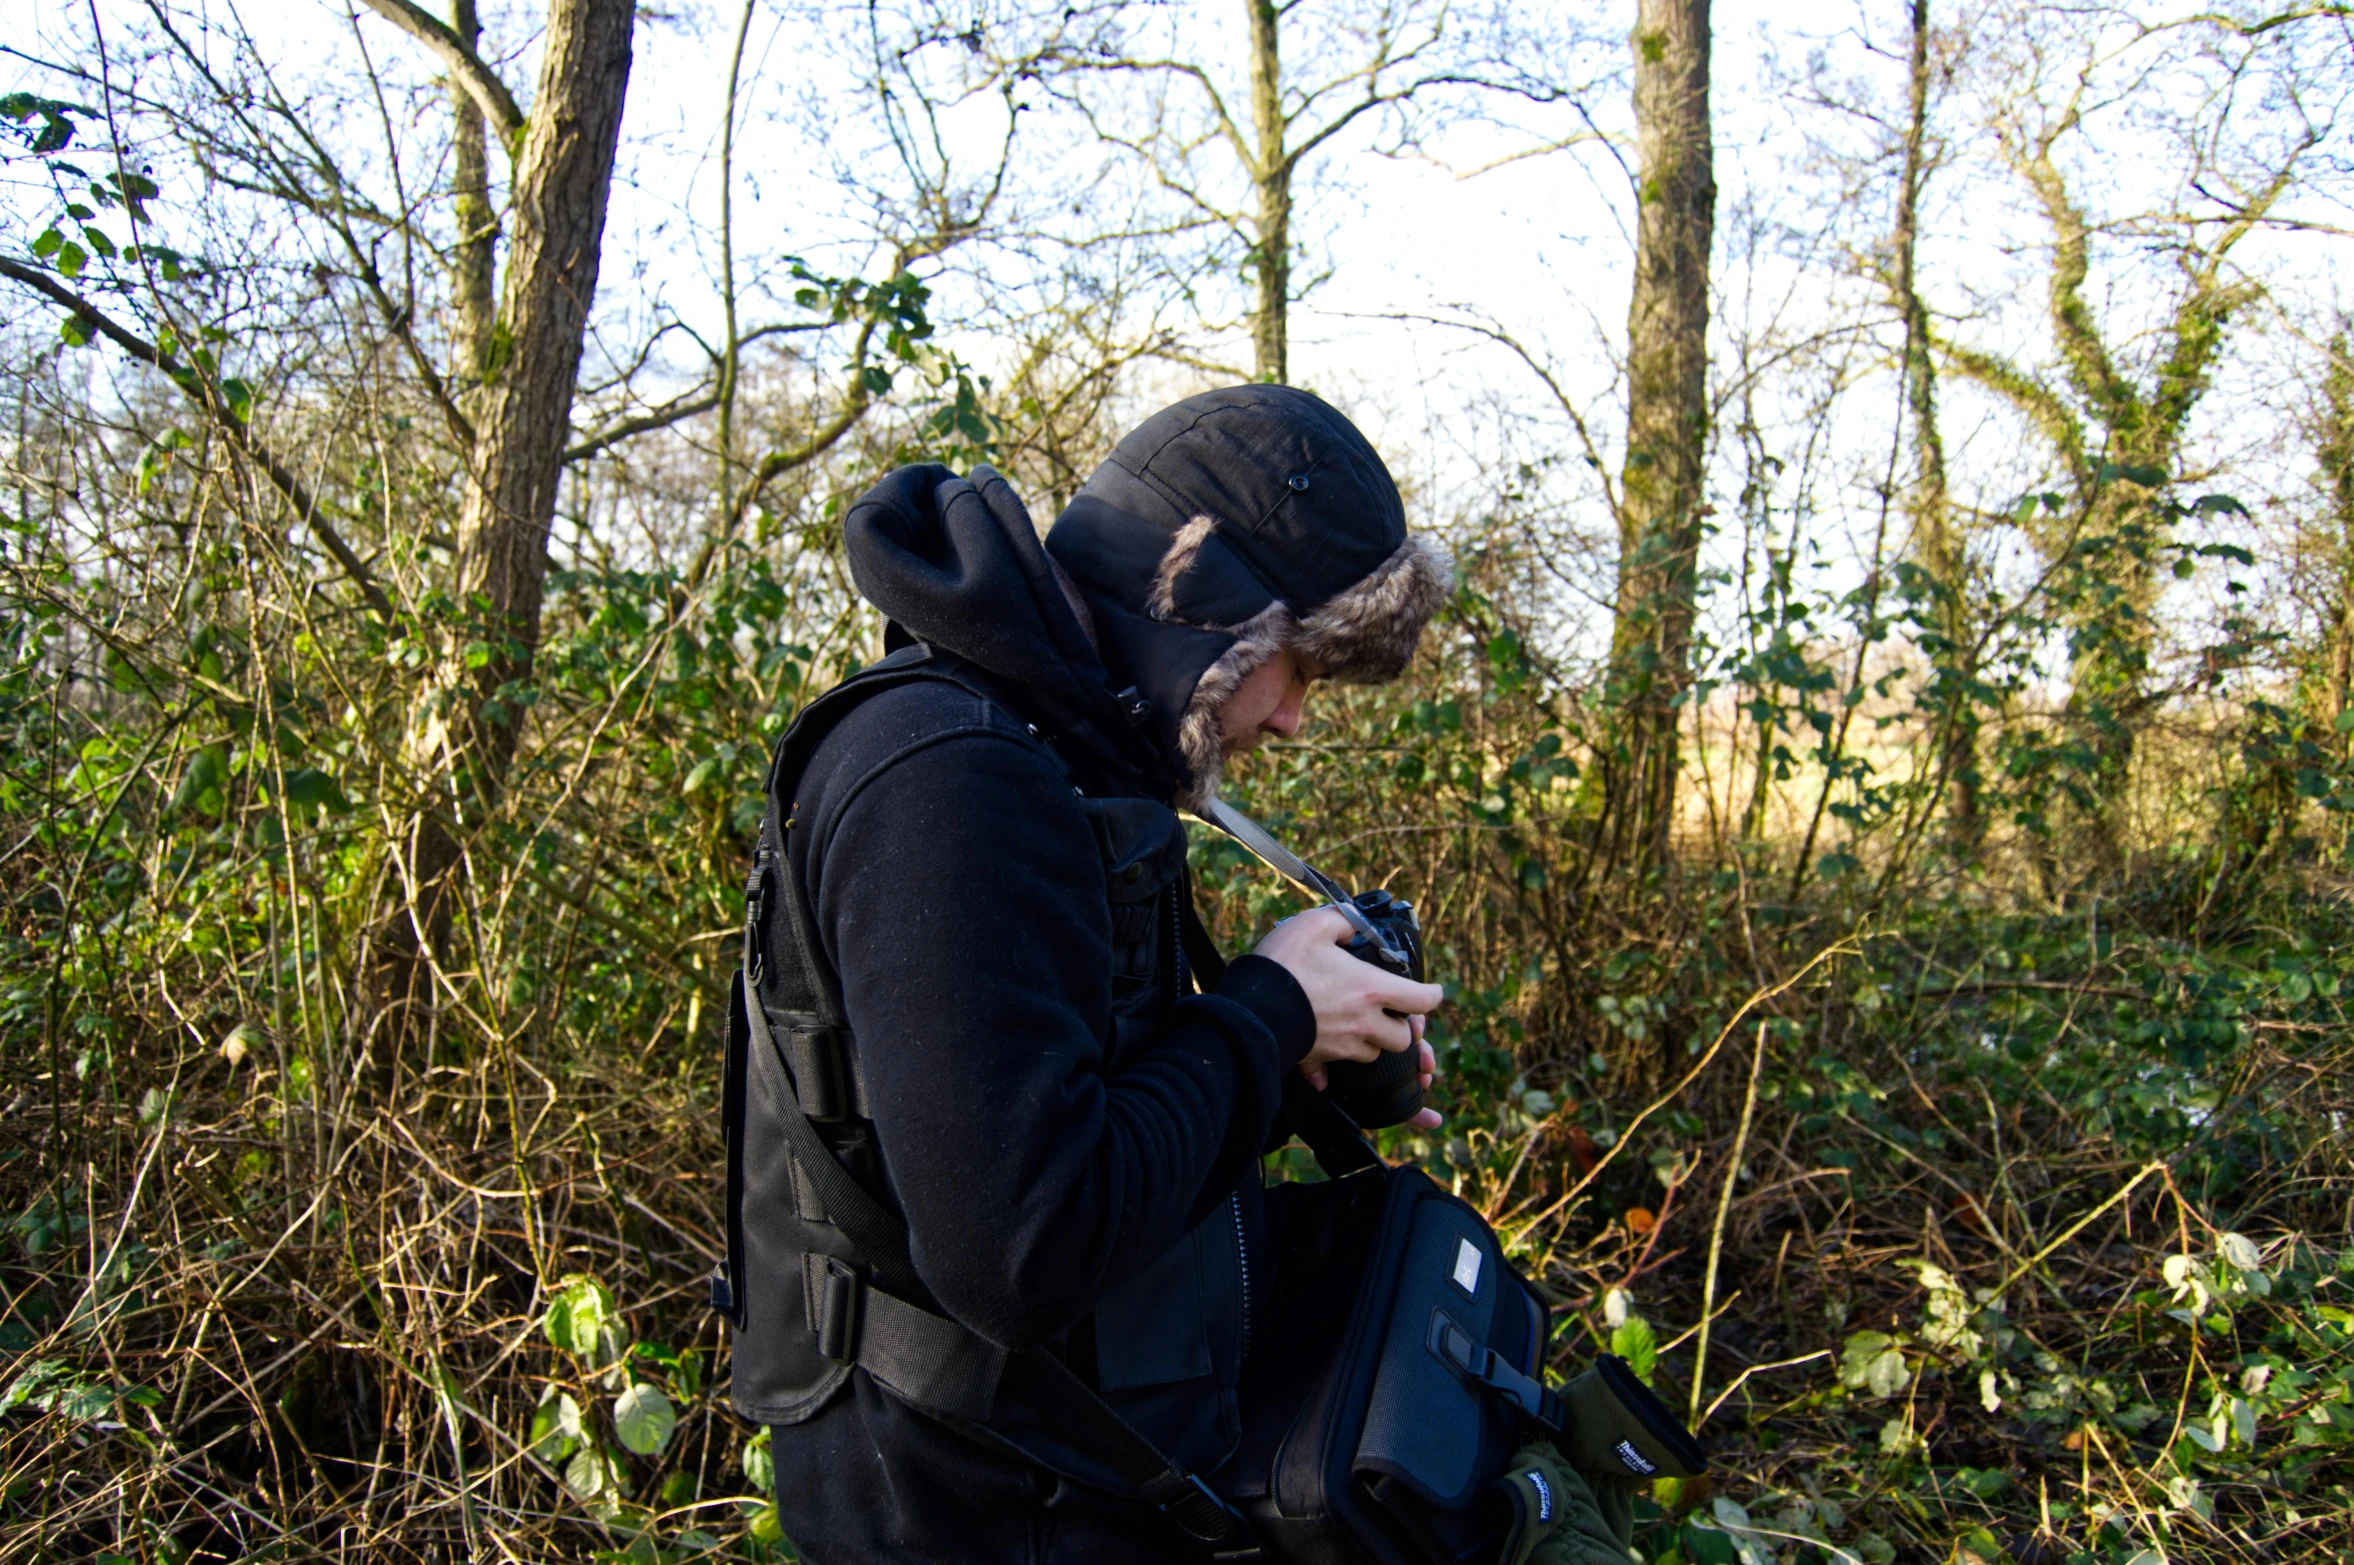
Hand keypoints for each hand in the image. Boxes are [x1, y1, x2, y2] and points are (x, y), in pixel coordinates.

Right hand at [1251, 906, 1445, 1129]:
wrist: (1248, 1005)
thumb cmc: (1283, 964)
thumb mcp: (1314, 924)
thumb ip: (1342, 920)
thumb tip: (1353, 923)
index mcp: (1370, 990)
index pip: (1423, 1000)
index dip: (1432, 994)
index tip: (1430, 991)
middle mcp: (1362, 1022)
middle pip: (1402, 1039)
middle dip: (1401, 1027)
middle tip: (1388, 1012)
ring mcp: (1341, 1045)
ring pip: (1372, 1054)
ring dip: (1371, 1042)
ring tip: (1357, 1026)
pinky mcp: (1317, 1058)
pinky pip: (1331, 1072)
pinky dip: (1330, 1068)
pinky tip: (1323, 1061)